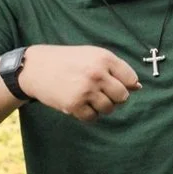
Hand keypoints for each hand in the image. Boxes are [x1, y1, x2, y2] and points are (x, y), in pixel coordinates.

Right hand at [20, 44, 141, 119]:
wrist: (34, 67)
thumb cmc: (68, 61)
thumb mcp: (93, 56)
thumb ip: (116, 69)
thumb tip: (138, 87)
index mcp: (105, 59)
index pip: (131, 79)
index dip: (125, 84)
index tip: (112, 83)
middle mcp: (97, 74)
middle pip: (123, 97)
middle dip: (114, 97)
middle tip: (100, 92)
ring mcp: (85, 90)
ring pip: (109, 108)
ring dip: (101, 107)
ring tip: (88, 97)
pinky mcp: (74, 104)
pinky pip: (92, 117)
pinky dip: (88, 114)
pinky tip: (80, 104)